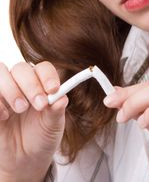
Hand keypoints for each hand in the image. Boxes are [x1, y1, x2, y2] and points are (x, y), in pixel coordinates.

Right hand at [0, 61, 67, 181]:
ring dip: (11, 89)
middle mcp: (22, 84)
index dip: (48, 76)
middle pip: (21, 68)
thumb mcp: (52, 127)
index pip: (43, 68)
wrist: (24, 160)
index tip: (53, 90)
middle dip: (30, 85)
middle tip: (39, 105)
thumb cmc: (41, 138)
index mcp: (41, 84)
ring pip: (2, 72)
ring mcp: (4, 92)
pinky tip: (4, 116)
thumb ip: (56, 112)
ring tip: (20, 109)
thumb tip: (62, 98)